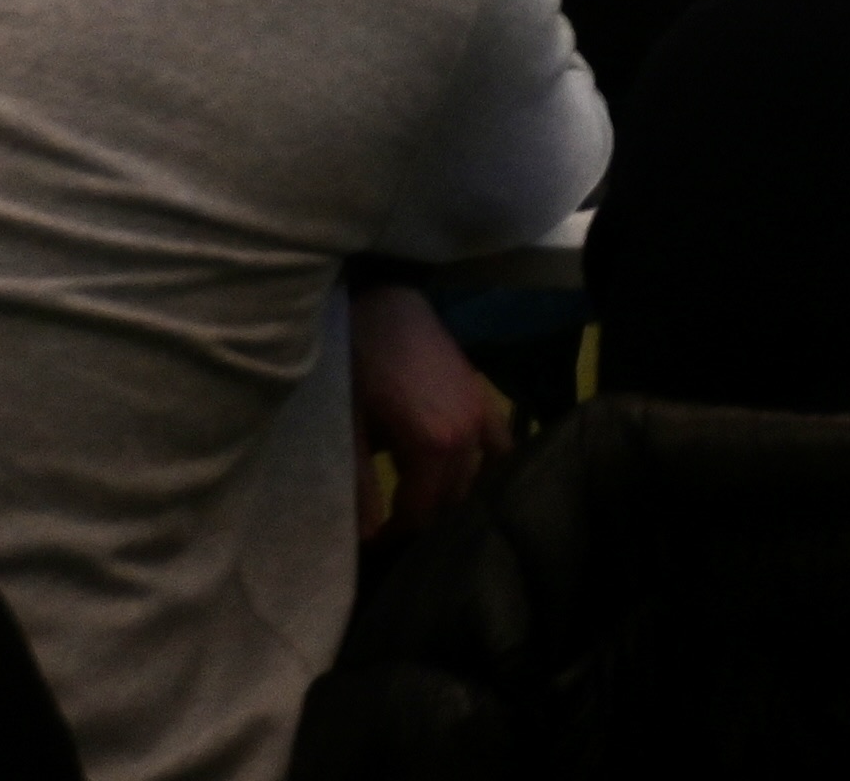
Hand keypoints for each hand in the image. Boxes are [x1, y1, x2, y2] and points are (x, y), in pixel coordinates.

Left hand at [349, 282, 514, 541]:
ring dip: (451, 497)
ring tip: (421, 507)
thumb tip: (369, 536)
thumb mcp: (349, 427)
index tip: (373, 545)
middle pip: (453, 500)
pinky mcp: (485, 397)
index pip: (424, 512)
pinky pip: (501, 445)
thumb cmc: (357, 364)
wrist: (383, 304)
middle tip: (391, 528)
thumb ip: (361, 484)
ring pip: (477, 478)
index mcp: (434, 443)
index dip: (397, 535)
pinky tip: (470, 480)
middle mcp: (469, 434)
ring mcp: (483, 414)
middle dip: (423, 520)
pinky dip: (489, 467)